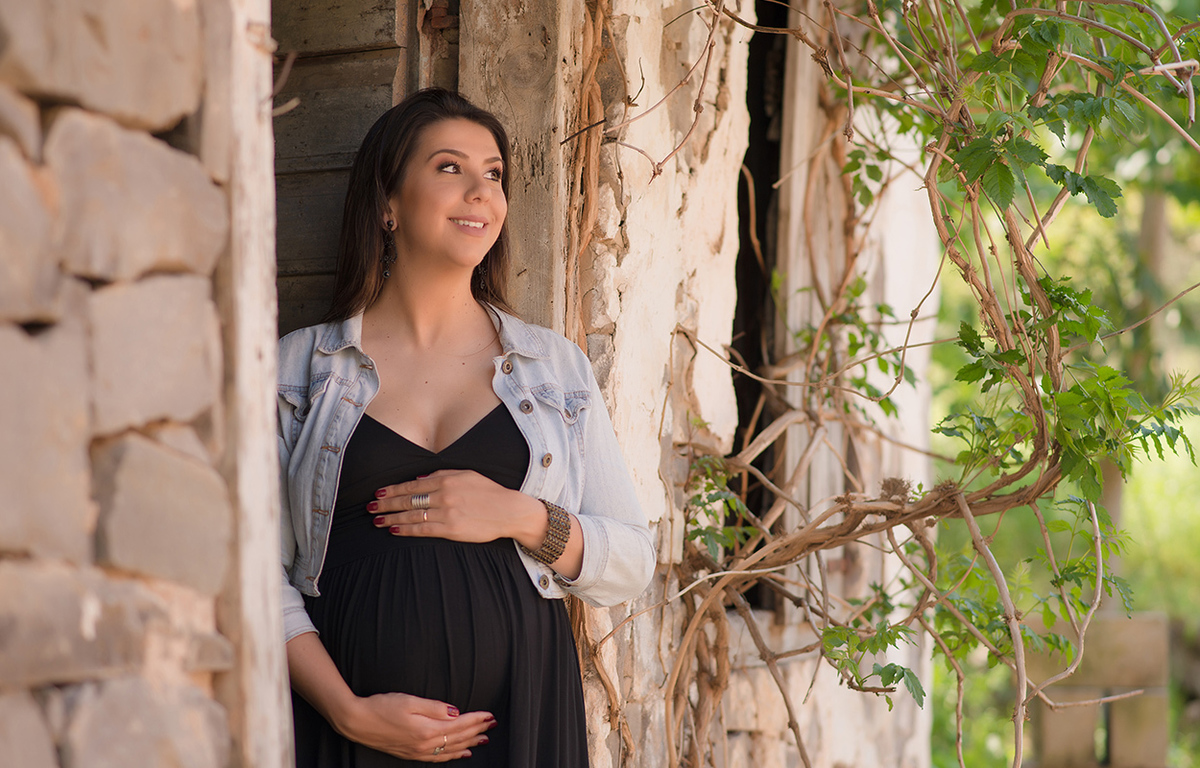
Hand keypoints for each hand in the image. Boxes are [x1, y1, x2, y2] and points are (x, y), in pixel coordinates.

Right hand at [336, 691, 494, 761]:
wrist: (357, 723)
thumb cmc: (381, 707)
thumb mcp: (409, 701)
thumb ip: (435, 707)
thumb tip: (456, 712)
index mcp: (427, 729)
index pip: (459, 725)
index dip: (476, 719)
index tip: (489, 715)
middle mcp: (425, 744)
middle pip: (458, 738)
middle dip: (477, 731)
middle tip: (492, 725)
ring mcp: (418, 752)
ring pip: (451, 750)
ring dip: (469, 744)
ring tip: (483, 739)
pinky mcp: (411, 754)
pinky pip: (439, 758)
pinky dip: (454, 755)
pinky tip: (461, 753)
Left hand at [368, 470, 546, 548]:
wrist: (509, 511)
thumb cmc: (489, 492)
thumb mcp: (467, 475)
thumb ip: (442, 474)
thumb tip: (419, 477)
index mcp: (446, 479)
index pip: (412, 484)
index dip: (393, 489)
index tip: (378, 493)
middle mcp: (444, 494)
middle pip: (407, 498)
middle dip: (386, 503)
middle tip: (370, 507)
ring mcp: (446, 512)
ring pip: (412, 514)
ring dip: (391, 517)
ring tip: (376, 520)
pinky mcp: (451, 529)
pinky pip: (422, 529)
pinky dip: (406, 529)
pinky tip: (394, 529)